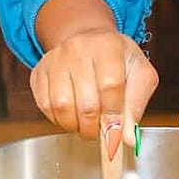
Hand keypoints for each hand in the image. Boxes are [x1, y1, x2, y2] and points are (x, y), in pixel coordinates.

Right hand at [30, 27, 156, 142]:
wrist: (89, 41)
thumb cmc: (117, 59)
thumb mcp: (140, 74)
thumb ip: (136, 105)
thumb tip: (128, 138)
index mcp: (108, 46)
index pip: (110, 87)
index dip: (113, 117)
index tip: (115, 138)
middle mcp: (78, 49)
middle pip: (86, 103)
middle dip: (95, 128)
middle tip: (101, 132)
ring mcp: (55, 60)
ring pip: (62, 107)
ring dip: (75, 125)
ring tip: (86, 123)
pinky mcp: (39, 72)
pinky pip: (45, 106)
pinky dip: (58, 119)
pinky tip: (71, 114)